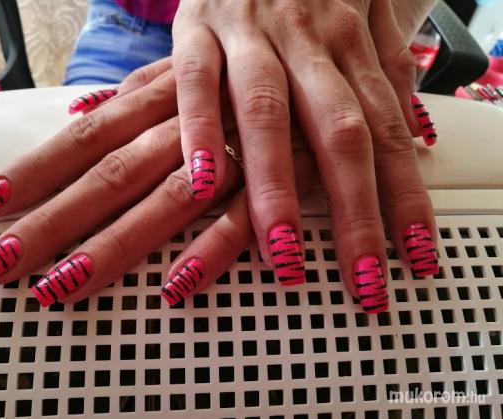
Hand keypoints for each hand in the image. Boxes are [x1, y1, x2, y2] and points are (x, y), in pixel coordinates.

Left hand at [0, 59, 317, 307]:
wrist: (341, 0)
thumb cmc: (261, 40)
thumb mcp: (193, 57)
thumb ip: (142, 89)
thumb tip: (84, 108)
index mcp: (167, 85)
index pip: (88, 133)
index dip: (34, 169)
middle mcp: (191, 112)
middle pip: (110, 171)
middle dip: (52, 221)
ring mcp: (241, 137)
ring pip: (165, 195)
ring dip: (116, 243)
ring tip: (65, 286)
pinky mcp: (295, 160)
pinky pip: (248, 212)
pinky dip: (214, 247)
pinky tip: (177, 286)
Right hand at [171, 1, 439, 310]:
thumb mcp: (359, 14)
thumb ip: (383, 69)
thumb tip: (413, 132)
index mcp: (351, 40)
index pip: (387, 130)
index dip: (405, 196)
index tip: (414, 256)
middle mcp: (308, 39)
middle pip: (340, 131)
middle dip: (354, 212)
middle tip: (360, 279)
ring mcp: (249, 33)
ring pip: (268, 112)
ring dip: (276, 187)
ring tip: (284, 253)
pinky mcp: (196, 29)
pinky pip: (197, 82)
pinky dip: (200, 130)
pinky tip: (204, 182)